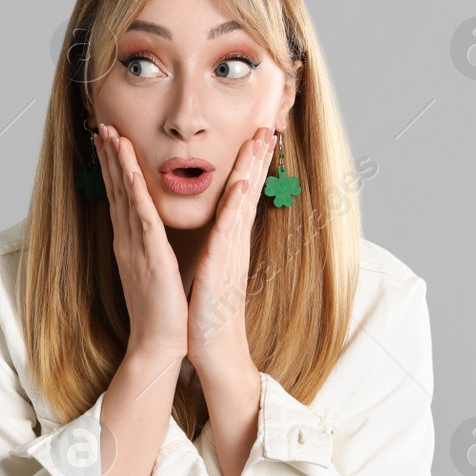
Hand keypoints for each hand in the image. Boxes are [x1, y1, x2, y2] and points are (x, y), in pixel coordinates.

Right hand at [95, 124, 186, 361]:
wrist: (159, 344)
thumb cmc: (161, 313)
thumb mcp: (154, 272)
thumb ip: (149, 249)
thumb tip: (148, 232)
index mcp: (131, 244)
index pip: (120, 198)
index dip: (113, 168)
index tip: (110, 141)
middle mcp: (128, 241)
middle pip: (116, 191)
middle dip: (110, 157)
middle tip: (103, 127)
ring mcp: (136, 248)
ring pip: (126, 198)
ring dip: (118, 165)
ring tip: (112, 136)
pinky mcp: (151, 257)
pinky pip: (142, 218)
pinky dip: (136, 192)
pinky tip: (130, 171)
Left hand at [186, 126, 273, 380]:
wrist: (213, 349)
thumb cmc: (208, 312)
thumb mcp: (212, 271)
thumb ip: (217, 248)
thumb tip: (219, 231)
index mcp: (229, 243)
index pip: (240, 196)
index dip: (249, 166)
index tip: (255, 138)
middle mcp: (234, 244)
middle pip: (248, 192)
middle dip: (257, 159)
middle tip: (267, 126)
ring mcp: (231, 254)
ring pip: (243, 204)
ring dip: (252, 170)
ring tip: (260, 141)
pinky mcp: (221, 267)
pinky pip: (229, 233)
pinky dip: (236, 208)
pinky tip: (242, 186)